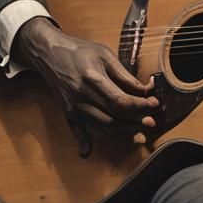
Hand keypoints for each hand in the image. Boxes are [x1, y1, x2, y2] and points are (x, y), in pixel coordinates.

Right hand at [13, 16, 158, 154]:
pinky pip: (80, 132)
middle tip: (151, 122)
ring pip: (101, 129)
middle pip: (113, 120)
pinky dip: (86, 143)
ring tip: (139, 130)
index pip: (120, 102)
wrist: (48, 53)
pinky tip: (90, 151)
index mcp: (92, 80)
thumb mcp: (105, 55)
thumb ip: (125, 75)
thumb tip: (146, 89)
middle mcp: (81, 98)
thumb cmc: (79, 51)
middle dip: (135, 123)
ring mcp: (73, 109)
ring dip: (122, 133)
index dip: (140, 107)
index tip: (154, 104)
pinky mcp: (68, 114)